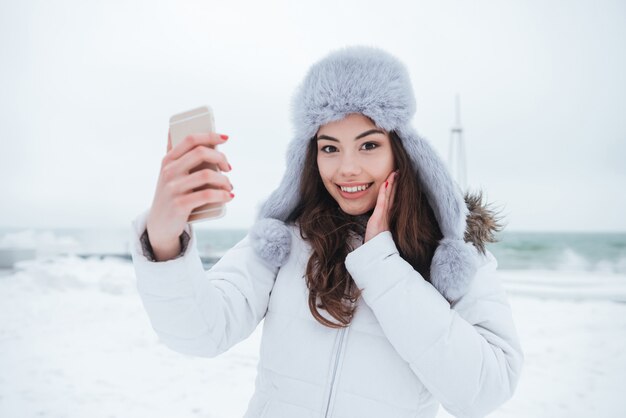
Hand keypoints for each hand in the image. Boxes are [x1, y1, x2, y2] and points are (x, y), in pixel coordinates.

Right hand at [146, 131, 234, 258]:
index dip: (210, 136)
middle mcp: (169, 171)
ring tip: (229, 186)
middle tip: (228, 167)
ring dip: (225, 180)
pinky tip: (229, 196)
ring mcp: (173, 188)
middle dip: (221, 158)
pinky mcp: (180, 205)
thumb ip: (174, 154)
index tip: (225, 138)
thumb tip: (172, 129)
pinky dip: (222, 195)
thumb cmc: (171, 195)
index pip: (190, 139)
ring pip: (207, 175)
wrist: (160, 225)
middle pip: (201, 153)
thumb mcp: (168, 173)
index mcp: (168, 160)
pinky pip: (207, 195)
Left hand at [364, 170, 397, 242]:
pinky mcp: (379, 217)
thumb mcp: (379, 231)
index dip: (395, 189)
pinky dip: (384, 193)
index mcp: (387, 216)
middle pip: (392, 195)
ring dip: (391, 184)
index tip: (397, 179)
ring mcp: (384, 215)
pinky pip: (382, 202)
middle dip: (395, 183)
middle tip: (399, 172)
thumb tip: (382, 221)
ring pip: (389, 196)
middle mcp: (387, 214)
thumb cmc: (376, 243)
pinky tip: (386, 184)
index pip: (392, 199)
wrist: (375, 252)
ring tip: (394, 173)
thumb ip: (381, 224)